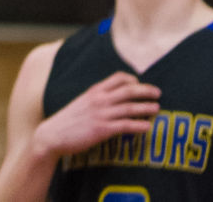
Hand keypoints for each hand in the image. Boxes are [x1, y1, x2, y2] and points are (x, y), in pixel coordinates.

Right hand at [34, 72, 159, 159]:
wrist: (54, 134)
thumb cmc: (68, 120)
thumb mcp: (82, 103)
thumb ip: (96, 99)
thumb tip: (112, 100)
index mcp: (94, 91)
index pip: (117, 78)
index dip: (131, 79)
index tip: (140, 83)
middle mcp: (99, 99)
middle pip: (128, 90)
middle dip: (145, 90)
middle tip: (158, 92)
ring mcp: (101, 114)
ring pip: (129, 107)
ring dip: (146, 107)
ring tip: (157, 108)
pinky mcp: (102, 130)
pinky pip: (125, 125)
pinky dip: (138, 125)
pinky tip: (148, 127)